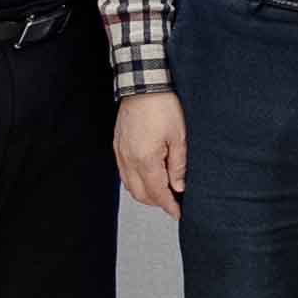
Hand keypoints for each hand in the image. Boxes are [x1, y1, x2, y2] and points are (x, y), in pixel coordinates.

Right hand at [115, 90, 188, 216]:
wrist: (144, 84)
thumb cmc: (164, 106)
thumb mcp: (179, 137)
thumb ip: (178, 166)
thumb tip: (179, 187)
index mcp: (145, 160)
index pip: (157, 194)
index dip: (169, 206)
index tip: (179, 213)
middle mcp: (128, 160)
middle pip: (141, 195)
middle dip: (158, 202)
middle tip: (175, 201)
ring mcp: (120, 153)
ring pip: (130, 186)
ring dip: (146, 192)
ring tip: (164, 189)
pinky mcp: (117, 145)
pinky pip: (124, 173)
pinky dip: (136, 180)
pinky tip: (149, 175)